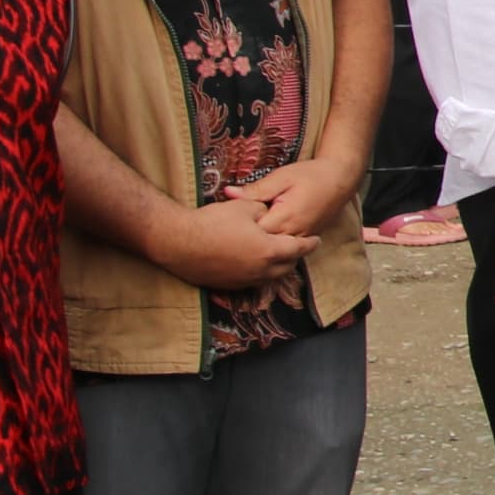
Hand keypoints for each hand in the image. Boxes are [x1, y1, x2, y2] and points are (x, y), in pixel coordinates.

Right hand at [140, 199, 315, 293]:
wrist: (178, 242)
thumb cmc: (212, 222)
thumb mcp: (244, 208)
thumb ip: (263, 210)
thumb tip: (270, 212)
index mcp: (269, 251)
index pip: (298, 249)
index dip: (309, 243)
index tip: (316, 240)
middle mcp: (260, 271)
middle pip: (287, 266)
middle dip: (295, 256)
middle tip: (297, 246)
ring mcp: (243, 281)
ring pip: (270, 277)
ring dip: (278, 266)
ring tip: (278, 255)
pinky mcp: (228, 286)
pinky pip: (252, 281)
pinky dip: (259, 272)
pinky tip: (254, 262)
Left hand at [230, 154, 359, 241]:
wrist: (341, 179)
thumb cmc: (311, 175)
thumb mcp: (281, 177)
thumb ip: (255, 189)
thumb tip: (228, 193)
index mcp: (284, 218)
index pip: (252, 232)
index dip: (239, 227)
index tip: (231, 218)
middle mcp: (293, 233)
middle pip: (262, 245)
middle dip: (248, 237)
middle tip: (235, 226)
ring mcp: (301, 238)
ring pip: (274, 250)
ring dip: (261, 242)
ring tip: (249, 231)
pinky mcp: (306, 238)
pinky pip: (286, 248)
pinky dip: (274, 243)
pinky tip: (266, 234)